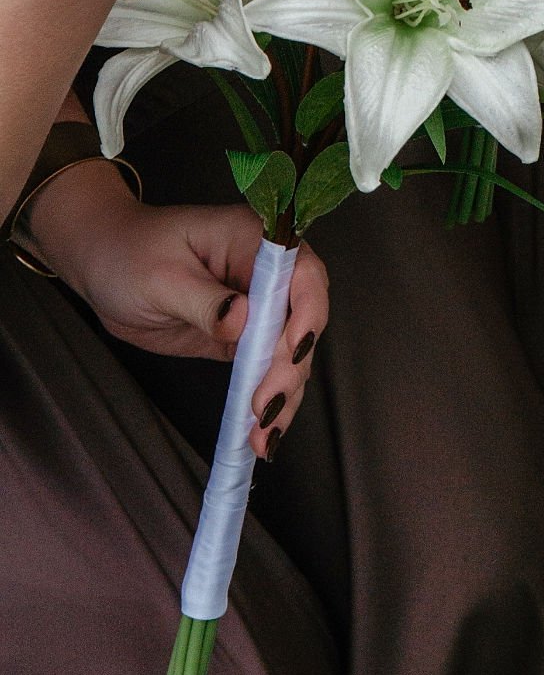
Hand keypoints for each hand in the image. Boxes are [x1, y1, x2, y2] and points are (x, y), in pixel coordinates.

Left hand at [25, 165, 328, 450]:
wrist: (104, 266)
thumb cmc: (128, 255)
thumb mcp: (160, 277)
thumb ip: (204, 301)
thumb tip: (242, 321)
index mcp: (253, 240)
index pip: (301, 272)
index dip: (307, 311)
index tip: (292, 349)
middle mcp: (265, 273)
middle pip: (302, 320)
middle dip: (290, 367)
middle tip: (265, 406)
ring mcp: (257, 307)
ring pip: (289, 352)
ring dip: (283, 394)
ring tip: (262, 435)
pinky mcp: (242, 338)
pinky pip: (265, 368)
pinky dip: (266, 401)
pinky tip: (258, 431)